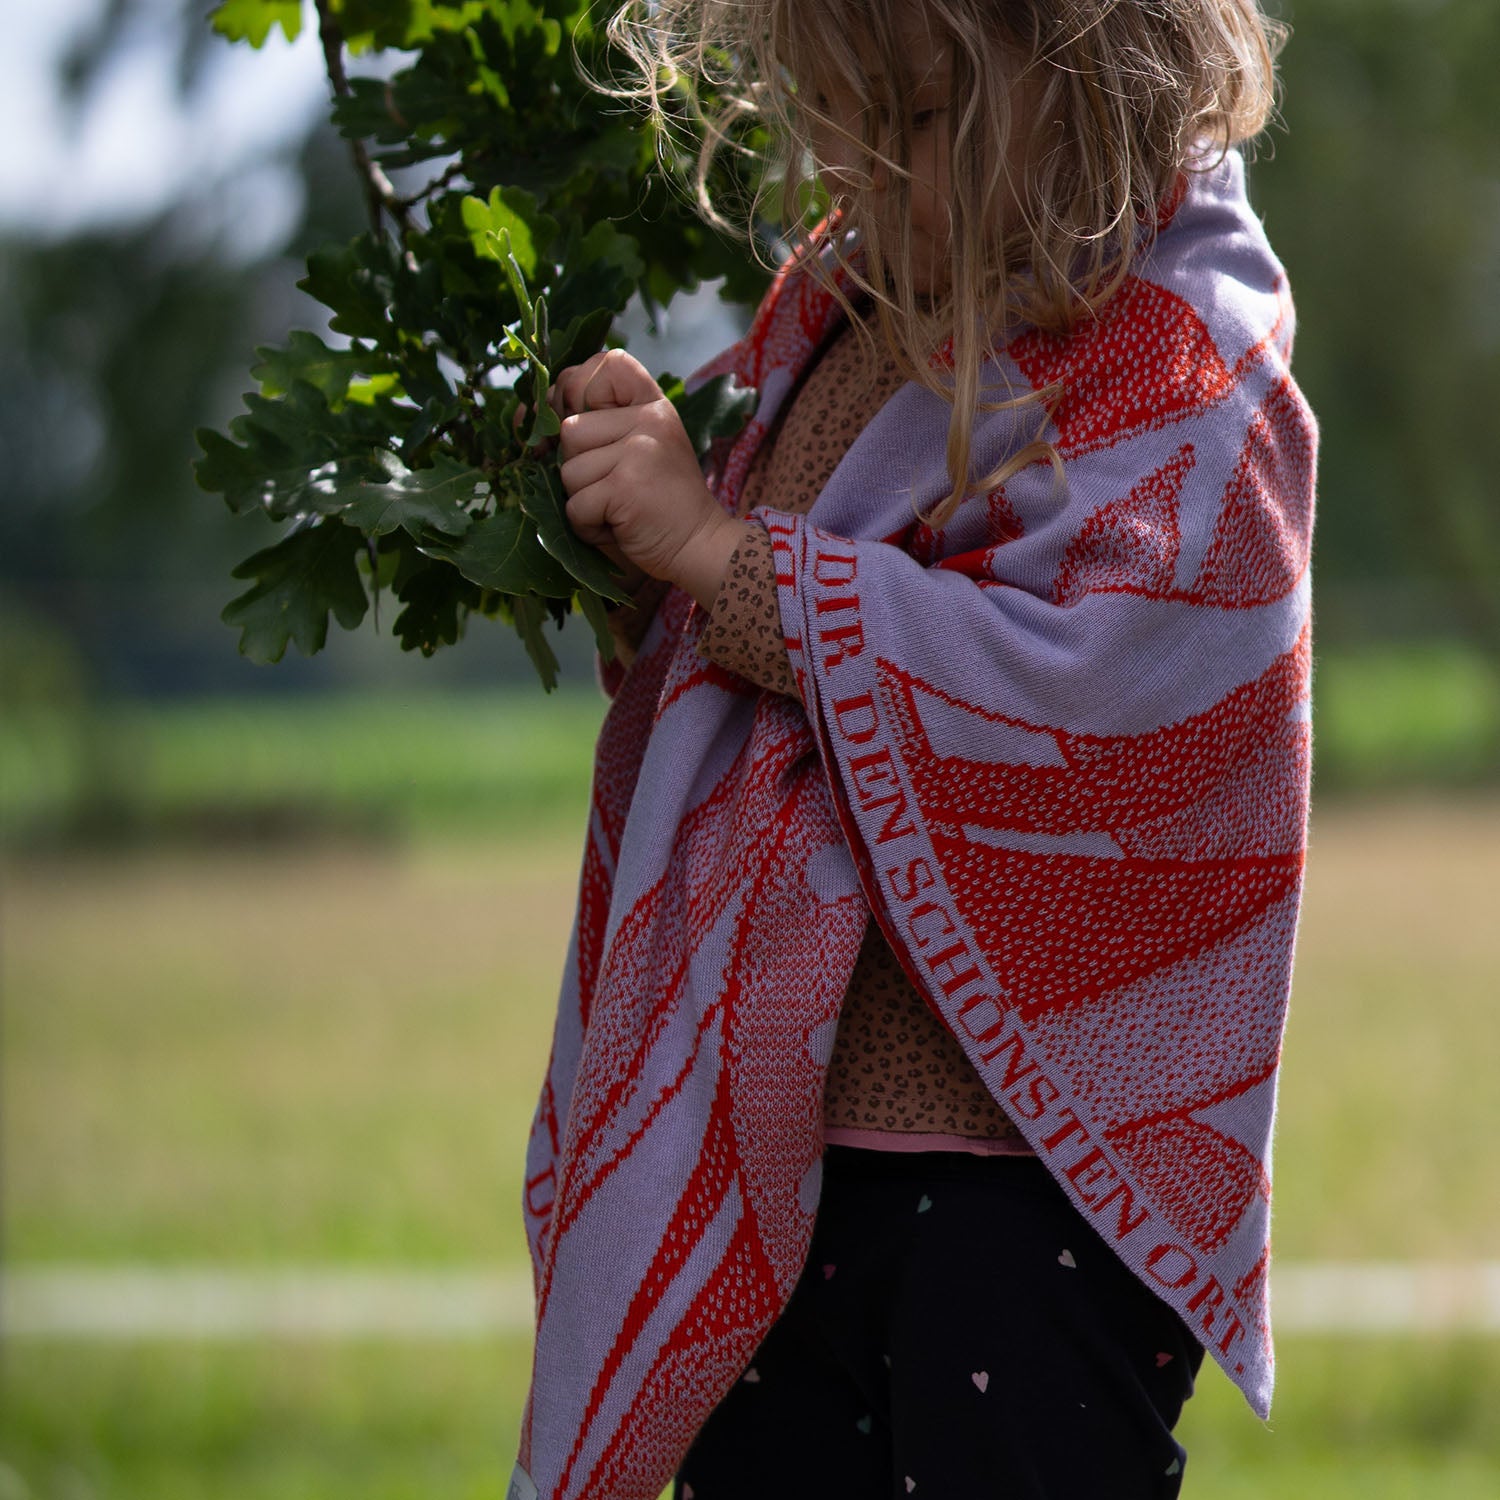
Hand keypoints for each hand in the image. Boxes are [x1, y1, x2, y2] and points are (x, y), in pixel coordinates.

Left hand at [550, 350, 748, 610]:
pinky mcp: (625, 486)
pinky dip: (588, 527)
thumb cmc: (661, 502)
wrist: (701, 546)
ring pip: (568, 470)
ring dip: (584, 500)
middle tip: (618, 486)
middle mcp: (649, 420)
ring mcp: (639, 451)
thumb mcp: (640, 446)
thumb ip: (597, 423)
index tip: (588, 423)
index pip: (606, 363)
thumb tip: (526, 417)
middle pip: (571, 429)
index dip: (580, 389)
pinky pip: (575, 505)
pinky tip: (619, 526)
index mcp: (652, 404)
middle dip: (581, 468)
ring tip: (619, 508)